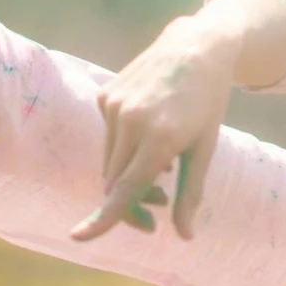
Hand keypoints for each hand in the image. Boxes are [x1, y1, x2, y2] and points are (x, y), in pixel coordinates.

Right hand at [71, 15, 241, 241]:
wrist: (195, 47)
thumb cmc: (207, 103)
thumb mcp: (205, 149)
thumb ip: (190, 194)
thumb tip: (185, 237)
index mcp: (161, 138)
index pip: (126, 188)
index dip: (103, 218)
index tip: (78, 237)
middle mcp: (131, 121)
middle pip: (116, 182)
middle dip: (133, 201)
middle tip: (161, 201)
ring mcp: (114, 105)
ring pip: (110, 162)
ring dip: (128, 175)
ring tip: (162, 165)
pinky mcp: (105, 96)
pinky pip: (108, 138)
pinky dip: (124, 147)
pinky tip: (150, 130)